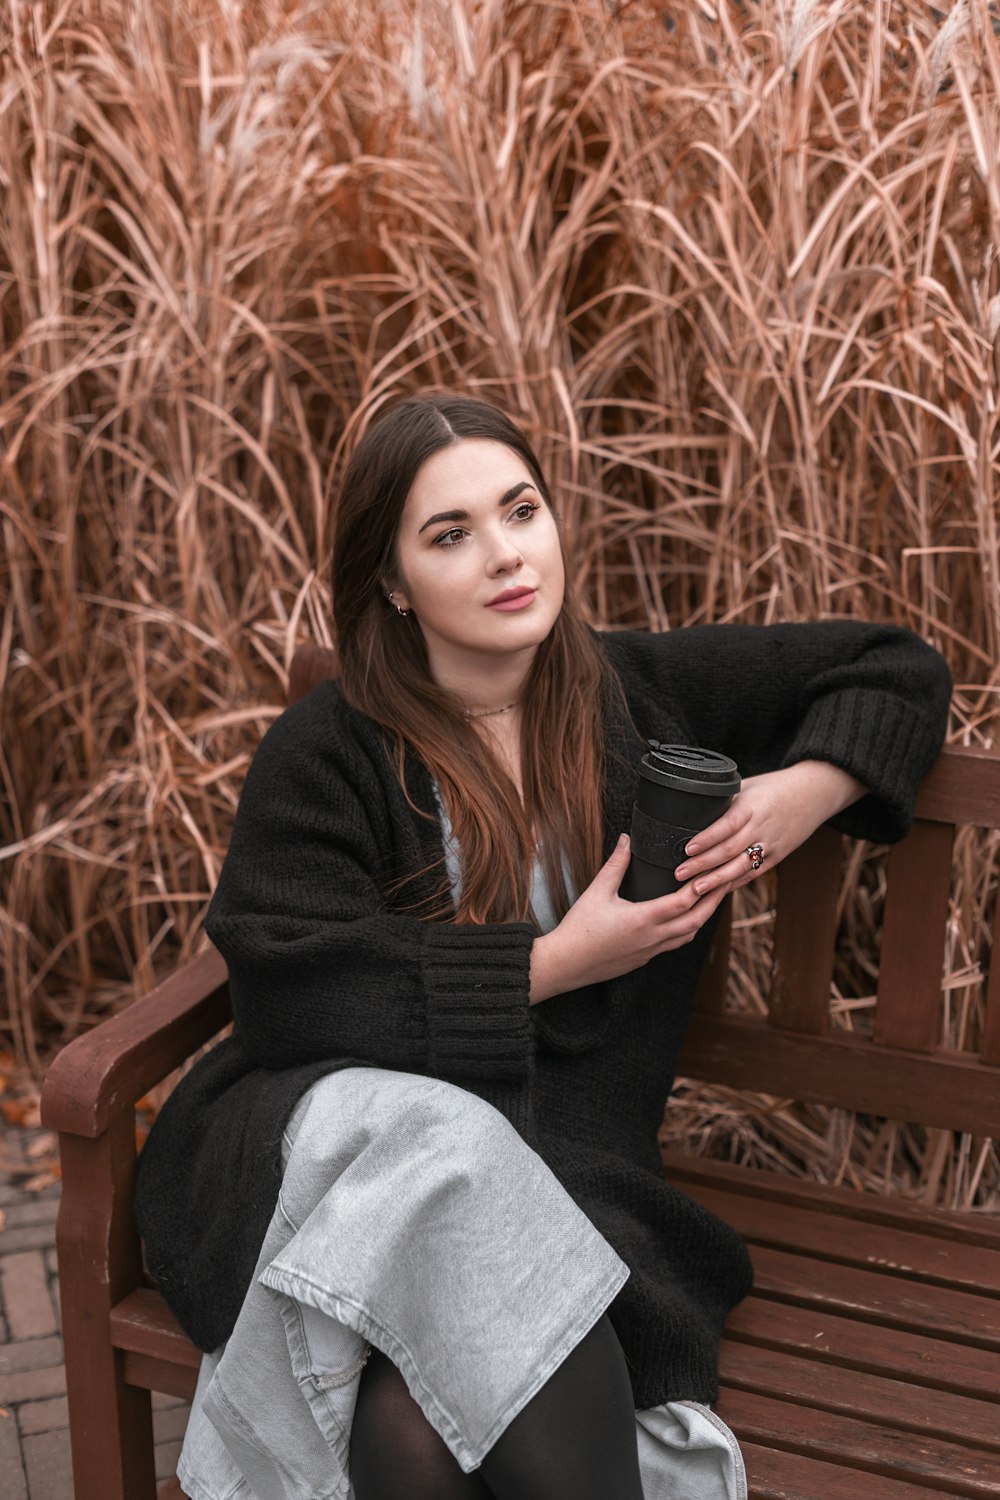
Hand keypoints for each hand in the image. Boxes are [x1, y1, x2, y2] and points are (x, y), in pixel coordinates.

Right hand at [529, 834, 733, 1003]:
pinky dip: (685, 930)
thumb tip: (627, 840)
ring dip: (702, 918)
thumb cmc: (579, 928)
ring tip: (710, 900)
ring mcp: (649, 951)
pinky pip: (673, 945)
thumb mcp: (597, 891)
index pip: (683, 902)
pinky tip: (683, 920)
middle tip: (726, 883)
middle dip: (713, 902)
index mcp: (643, 919)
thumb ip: (616, 865)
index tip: (715, 871)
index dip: (702, 886)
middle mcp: (652, 938)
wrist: (565, 963)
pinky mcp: (643, 959)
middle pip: (695, 921)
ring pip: (687, 936)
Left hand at [671, 760, 866, 899]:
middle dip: (703, 864)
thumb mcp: (748, 785)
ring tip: (694, 889)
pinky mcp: (777, 857)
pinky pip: (752, 873)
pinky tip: (716, 892)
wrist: (815, 794)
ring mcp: (771, 845)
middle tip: (679, 874)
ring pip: (740, 867)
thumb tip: (694, 810)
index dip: (707, 838)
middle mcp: (762, 828)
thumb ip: (725, 800)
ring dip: (716, 880)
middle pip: (729, 850)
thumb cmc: (776, 785)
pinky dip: (734, 883)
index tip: (687, 848)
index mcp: (753, 806)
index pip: (727, 825)